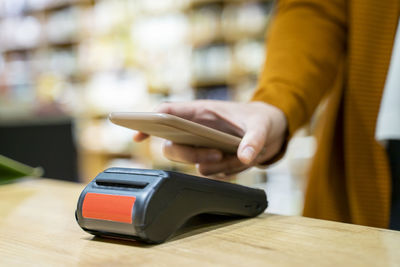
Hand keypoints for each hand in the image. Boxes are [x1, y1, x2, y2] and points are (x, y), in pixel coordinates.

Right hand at [134, 100, 286, 176]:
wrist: (272, 132)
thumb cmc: (261, 120)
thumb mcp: (262, 126)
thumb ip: (254, 140)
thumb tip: (244, 158)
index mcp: (201, 112)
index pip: (167, 114)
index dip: (148, 122)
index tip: (137, 135)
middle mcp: (195, 129)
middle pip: (172, 145)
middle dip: (191, 154)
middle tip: (217, 155)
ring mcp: (201, 146)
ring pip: (191, 163)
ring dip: (213, 165)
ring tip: (235, 156)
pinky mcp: (210, 160)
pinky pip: (208, 172)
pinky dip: (225, 172)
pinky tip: (239, 162)